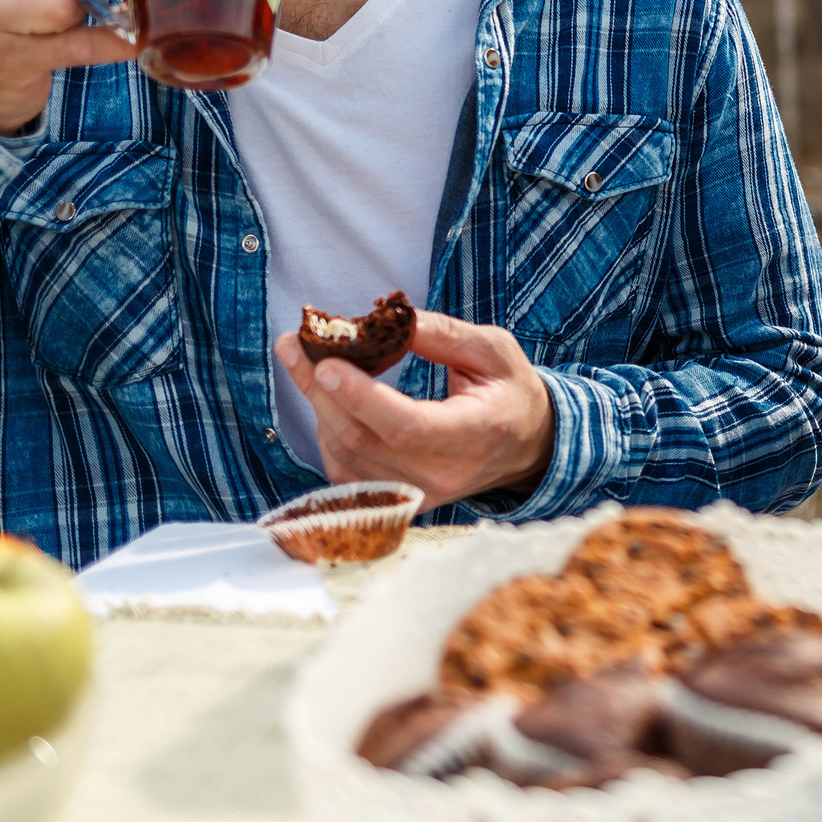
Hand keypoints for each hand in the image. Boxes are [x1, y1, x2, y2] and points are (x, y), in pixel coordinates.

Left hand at [274, 310, 554, 507]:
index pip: (408, 426)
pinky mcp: (400, 501)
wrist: (526, 446)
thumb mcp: (493, 349)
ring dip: (319, 407)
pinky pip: (345, 473)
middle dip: (320, 390)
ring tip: (305, 363)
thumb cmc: (509, 391)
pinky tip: (329, 401)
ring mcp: (420, 495)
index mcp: (475, 433)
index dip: (361, 398)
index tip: (326, 363)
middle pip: (364, 441)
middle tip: (294, 345)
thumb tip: (389, 320)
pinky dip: (328, 433)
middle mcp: (445, 474)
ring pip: (346, 457)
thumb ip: (443, 334)